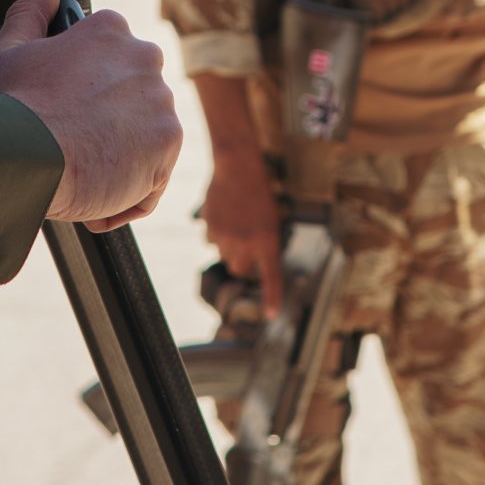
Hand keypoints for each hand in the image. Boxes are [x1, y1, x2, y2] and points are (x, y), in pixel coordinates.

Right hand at [0, 0, 181, 230]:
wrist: (26, 160)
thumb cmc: (15, 105)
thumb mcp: (12, 49)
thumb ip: (33, 9)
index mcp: (110, 31)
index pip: (110, 51)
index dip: (86, 80)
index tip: (68, 98)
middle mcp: (144, 59)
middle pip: (132, 90)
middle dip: (108, 112)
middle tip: (72, 133)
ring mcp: (160, 104)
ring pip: (145, 129)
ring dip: (121, 147)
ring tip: (81, 163)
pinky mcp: (167, 146)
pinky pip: (153, 170)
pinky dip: (131, 184)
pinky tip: (97, 189)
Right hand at [201, 151, 285, 315]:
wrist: (237, 168)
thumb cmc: (259, 192)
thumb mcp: (270, 219)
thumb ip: (263, 243)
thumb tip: (248, 261)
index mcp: (268, 240)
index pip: (272, 276)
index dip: (272, 298)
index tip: (272, 316)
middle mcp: (248, 244)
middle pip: (241, 268)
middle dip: (242, 260)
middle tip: (245, 240)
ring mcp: (227, 237)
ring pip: (224, 254)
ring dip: (228, 244)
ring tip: (235, 219)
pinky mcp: (211, 229)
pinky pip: (211, 240)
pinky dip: (216, 232)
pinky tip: (223, 214)